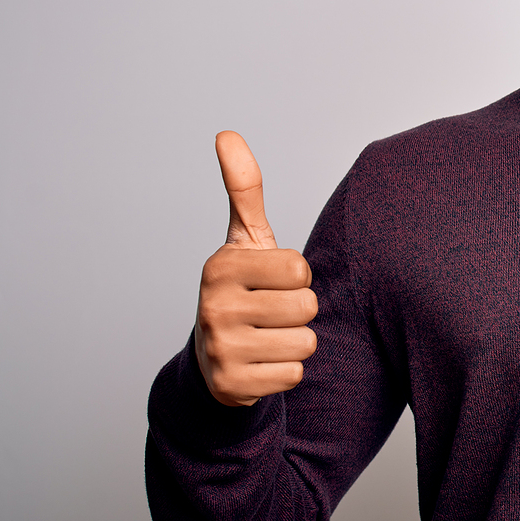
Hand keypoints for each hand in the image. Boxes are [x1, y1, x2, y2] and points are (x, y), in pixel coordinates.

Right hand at [193, 132, 317, 406]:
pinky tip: (262, 363)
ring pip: (305, 342)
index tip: (272, 281)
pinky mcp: (231, 386)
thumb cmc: (242, 288)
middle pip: (307, 306)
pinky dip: (285, 371)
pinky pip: (294, 374)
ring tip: (267, 336)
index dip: (297, 277)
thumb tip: (227, 134)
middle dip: (299, 310)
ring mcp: (220, 349)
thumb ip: (244, 189)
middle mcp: (213, 307)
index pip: (301, 270)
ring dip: (295, 342)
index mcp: (220, 267)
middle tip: (270, 312)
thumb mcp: (244, 240)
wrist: (213, 357)